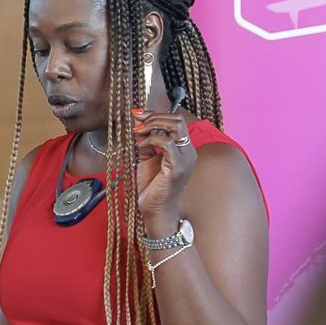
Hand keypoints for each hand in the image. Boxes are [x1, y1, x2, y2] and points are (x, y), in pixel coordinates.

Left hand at [132, 109, 195, 223]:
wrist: (156, 210)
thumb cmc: (153, 187)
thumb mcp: (147, 158)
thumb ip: (146, 141)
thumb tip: (139, 124)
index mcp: (183, 149)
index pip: (175, 121)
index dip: (155, 114)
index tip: (137, 113)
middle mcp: (188, 152)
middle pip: (178, 120)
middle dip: (154, 116)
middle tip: (137, 122)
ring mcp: (185, 159)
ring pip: (176, 127)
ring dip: (152, 125)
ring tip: (138, 133)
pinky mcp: (177, 167)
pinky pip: (167, 143)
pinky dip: (151, 139)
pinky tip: (140, 145)